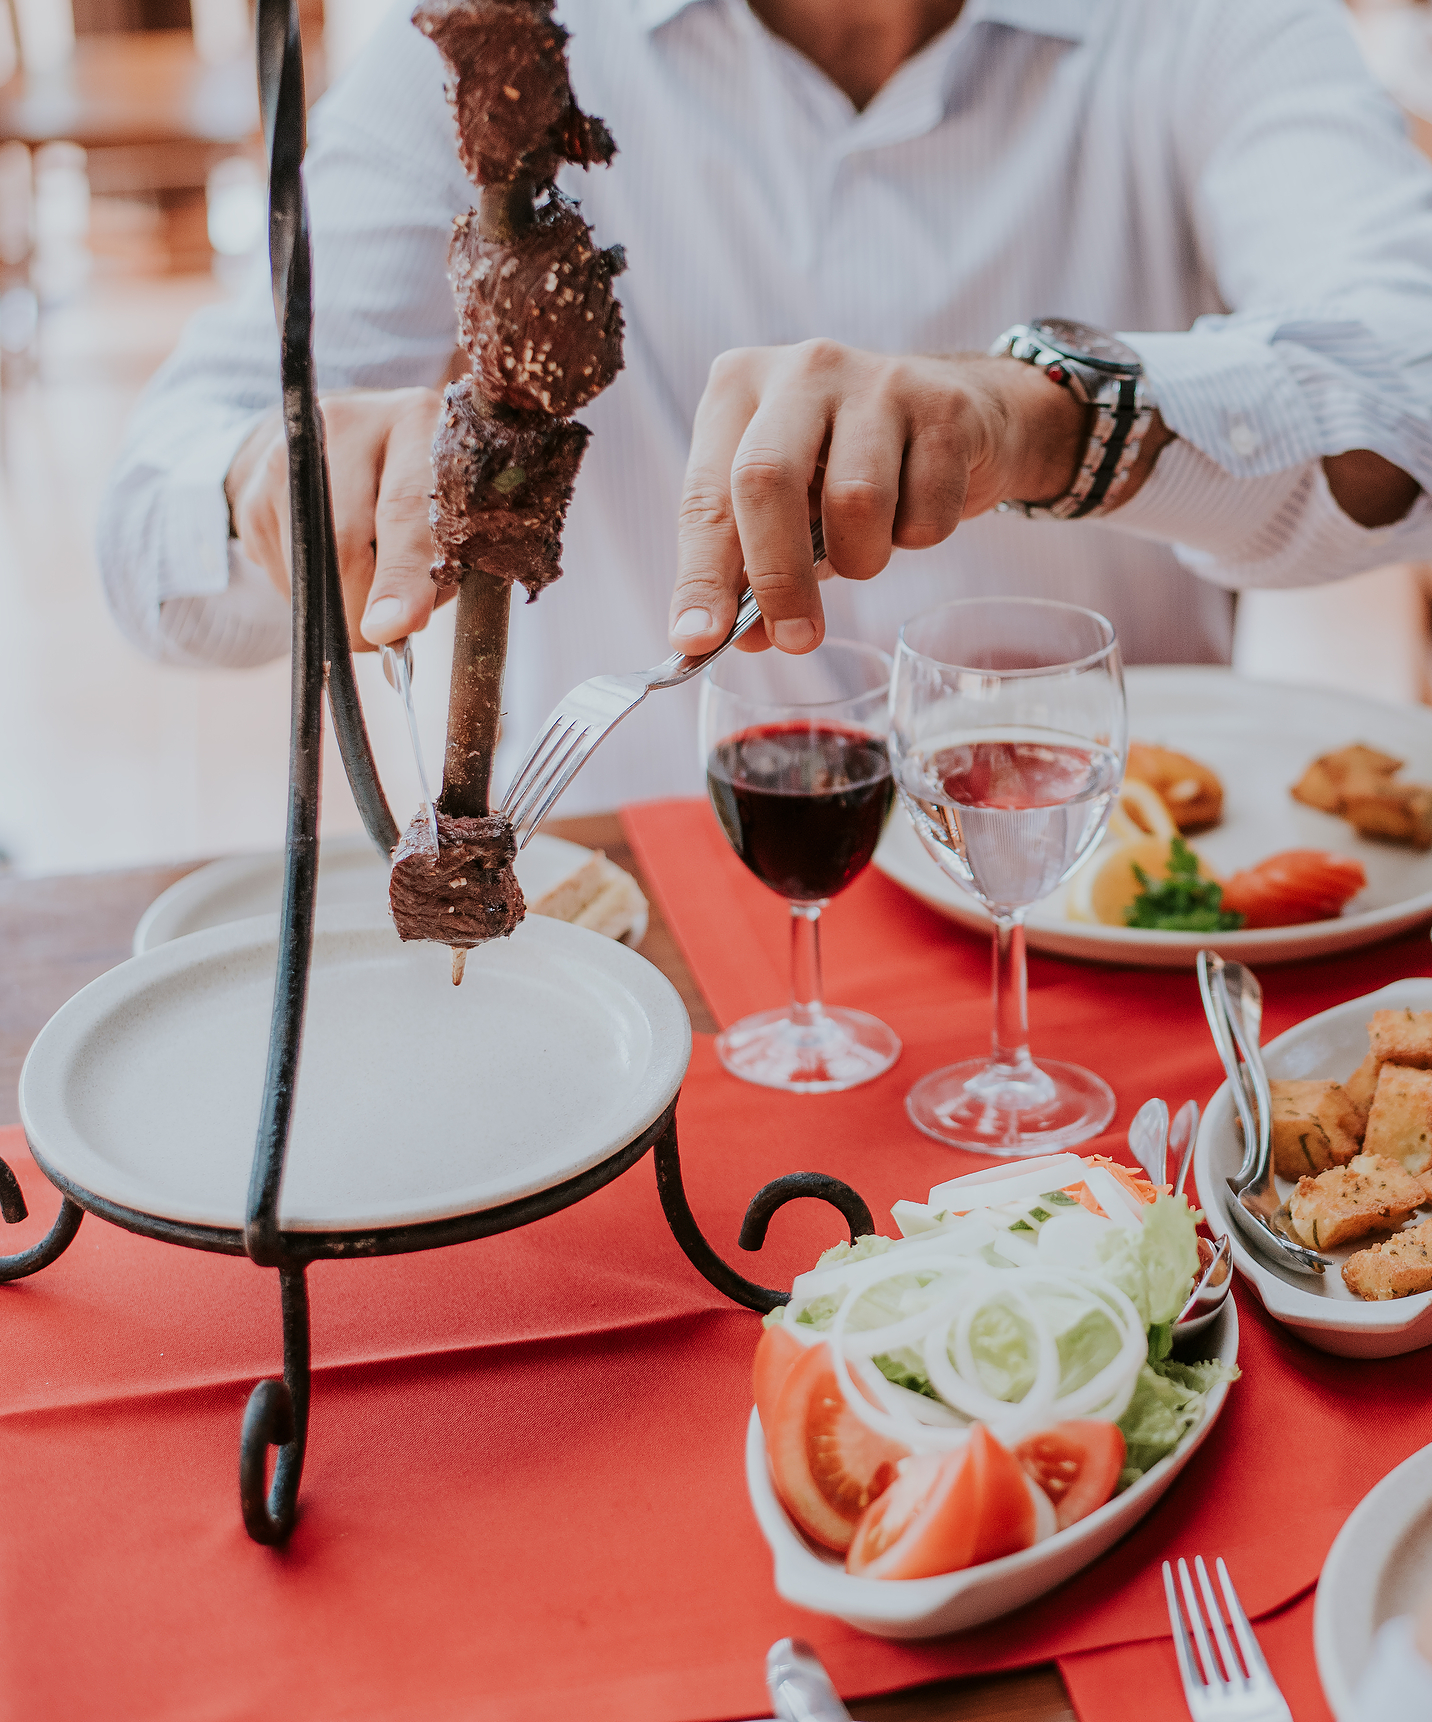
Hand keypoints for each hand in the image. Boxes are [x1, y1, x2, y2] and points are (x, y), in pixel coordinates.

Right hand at [225, 387, 445, 649]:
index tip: (394, 627)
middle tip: (381, 637)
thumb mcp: (448, 519)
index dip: (401, 576)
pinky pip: (278, 569)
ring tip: (363, 590)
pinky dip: (308, 592)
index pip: (404, 509)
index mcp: (414, 422)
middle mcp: (345, 425)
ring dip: (334, 605)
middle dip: (362, 606)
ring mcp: (288, 454)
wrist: (348, 449)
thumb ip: (436, 567)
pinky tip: (330, 568)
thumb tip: (391, 628)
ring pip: (306, 564)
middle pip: (344, 540)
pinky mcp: (253, 490)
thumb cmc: (420, 496)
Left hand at [666, 340, 1093, 654]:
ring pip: (856, 501)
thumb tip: (736, 640)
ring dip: (862, 558)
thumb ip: (752, 568)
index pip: (705, 497)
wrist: (963, 412)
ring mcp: (877, 381)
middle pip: (767, 480)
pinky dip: (919, 537)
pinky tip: (916, 509)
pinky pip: (926, 512)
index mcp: (740, 389)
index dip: (701, 576)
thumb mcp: (787, 505)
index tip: (699, 640)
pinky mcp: (946, 407)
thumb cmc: (849, 464)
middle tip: (796, 639)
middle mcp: (802, 371)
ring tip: (867, 548)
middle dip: (779, 577)